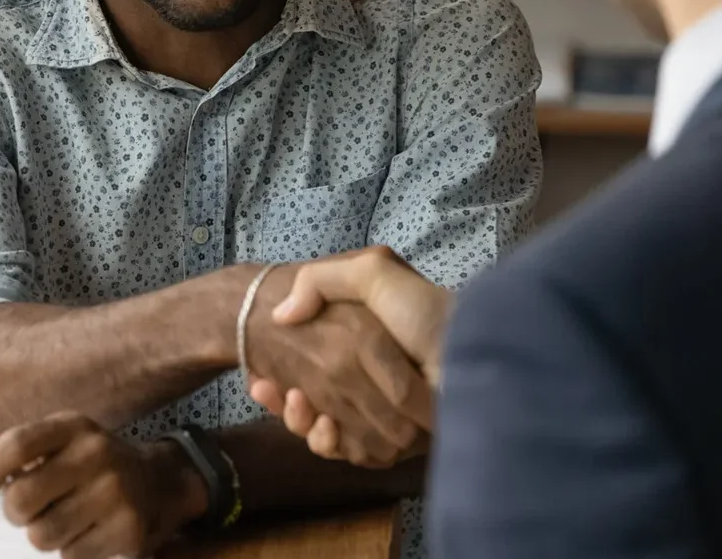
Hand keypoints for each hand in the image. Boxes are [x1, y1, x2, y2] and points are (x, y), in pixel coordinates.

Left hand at [0, 413, 205, 558]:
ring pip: (41, 534)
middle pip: (21, 498)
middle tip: (27, 510)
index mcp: (74, 427)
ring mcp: (114, 493)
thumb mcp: (61, 440)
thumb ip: (16, 442)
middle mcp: (96, 455)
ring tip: (62, 520)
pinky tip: (87, 531)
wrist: (160, 482)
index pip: (16, 445)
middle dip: (15, 512)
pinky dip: (71, 549)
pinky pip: (69, 555)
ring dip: (43, 534)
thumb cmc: (93, 464)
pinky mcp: (127, 530)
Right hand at [241, 264, 431, 468]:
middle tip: (262, 383)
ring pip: (321, 428)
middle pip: (311, 400)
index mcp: (364, 349)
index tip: (258, 371)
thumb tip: (282, 314)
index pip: (311, 365)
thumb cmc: (423, 312)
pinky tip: (317, 423)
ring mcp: (376, 416)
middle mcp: (369, 384)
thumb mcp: (372, 272)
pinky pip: (343, 450)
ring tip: (292, 400)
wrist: (463, 358)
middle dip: (284, 397)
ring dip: (297, 419)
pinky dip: (324, 440)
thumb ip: (324, 280)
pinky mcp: (386, 444)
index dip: (281, 369)